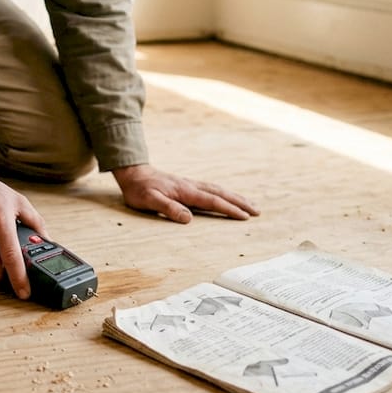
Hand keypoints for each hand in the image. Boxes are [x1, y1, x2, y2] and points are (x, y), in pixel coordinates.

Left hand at [111, 164, 258, 222]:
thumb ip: (168, 208)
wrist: (133, 174)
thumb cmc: (139, 190)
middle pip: (220, 194)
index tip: (245, 216)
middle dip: (240, 202)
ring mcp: (190, 184)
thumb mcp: (149, 201)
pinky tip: (227, 198)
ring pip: (217, 190)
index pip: (212, 201)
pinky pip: (211, 189)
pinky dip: (224, 194)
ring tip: (249, 204)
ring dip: (235, 197)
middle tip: (257, 211)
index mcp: (185, 191)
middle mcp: (191, 186)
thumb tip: (188, 218)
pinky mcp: (187, 185)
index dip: (229, 209)